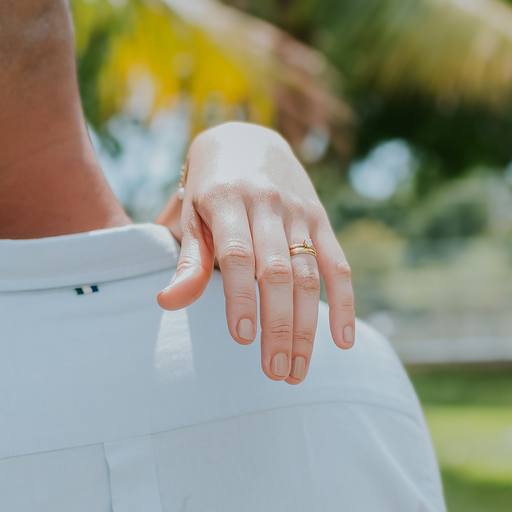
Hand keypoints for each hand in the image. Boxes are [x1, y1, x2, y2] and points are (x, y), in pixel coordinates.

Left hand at [155, 122, 354, 384]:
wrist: (245, 139)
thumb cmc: (207, 189)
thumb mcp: (190, 217)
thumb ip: (187, 262)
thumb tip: (167, 303)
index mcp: (226, 199)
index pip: (238, 255)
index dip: (241, 297)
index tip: (242, 338)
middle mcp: (267, 204)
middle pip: (278, 272)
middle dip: (278, 326)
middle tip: (275, 372)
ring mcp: (299, 212)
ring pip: (308, 276)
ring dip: (306, 327)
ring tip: (295, 371)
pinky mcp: (320, 220)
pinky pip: (338, 265)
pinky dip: (343, 303)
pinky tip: (341, 341)